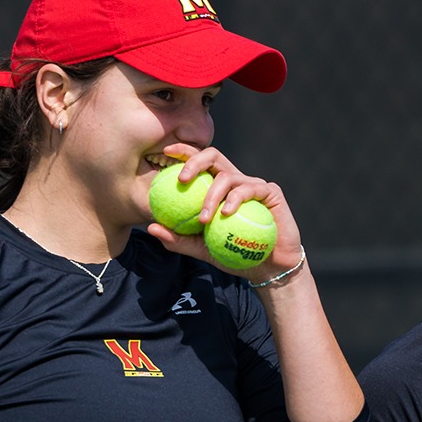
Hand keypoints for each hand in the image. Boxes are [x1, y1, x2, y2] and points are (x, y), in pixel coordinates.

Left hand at [144, 144, 305, 272]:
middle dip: (194, 161)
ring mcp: (253, 184)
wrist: (268, 269)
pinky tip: (225, 214)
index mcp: (218, 187)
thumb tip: (151, 227)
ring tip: (203, 218)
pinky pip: (249, 189)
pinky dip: (234, 200)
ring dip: (211, 195)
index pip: (199, 162)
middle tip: (181, 180)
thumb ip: (178, 239)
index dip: (183, 152)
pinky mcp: (270, 192)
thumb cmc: (235, 256)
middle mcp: (235, 180)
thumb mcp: (201, 249)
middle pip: (213, 156)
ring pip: (227, 176)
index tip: (164, 154)